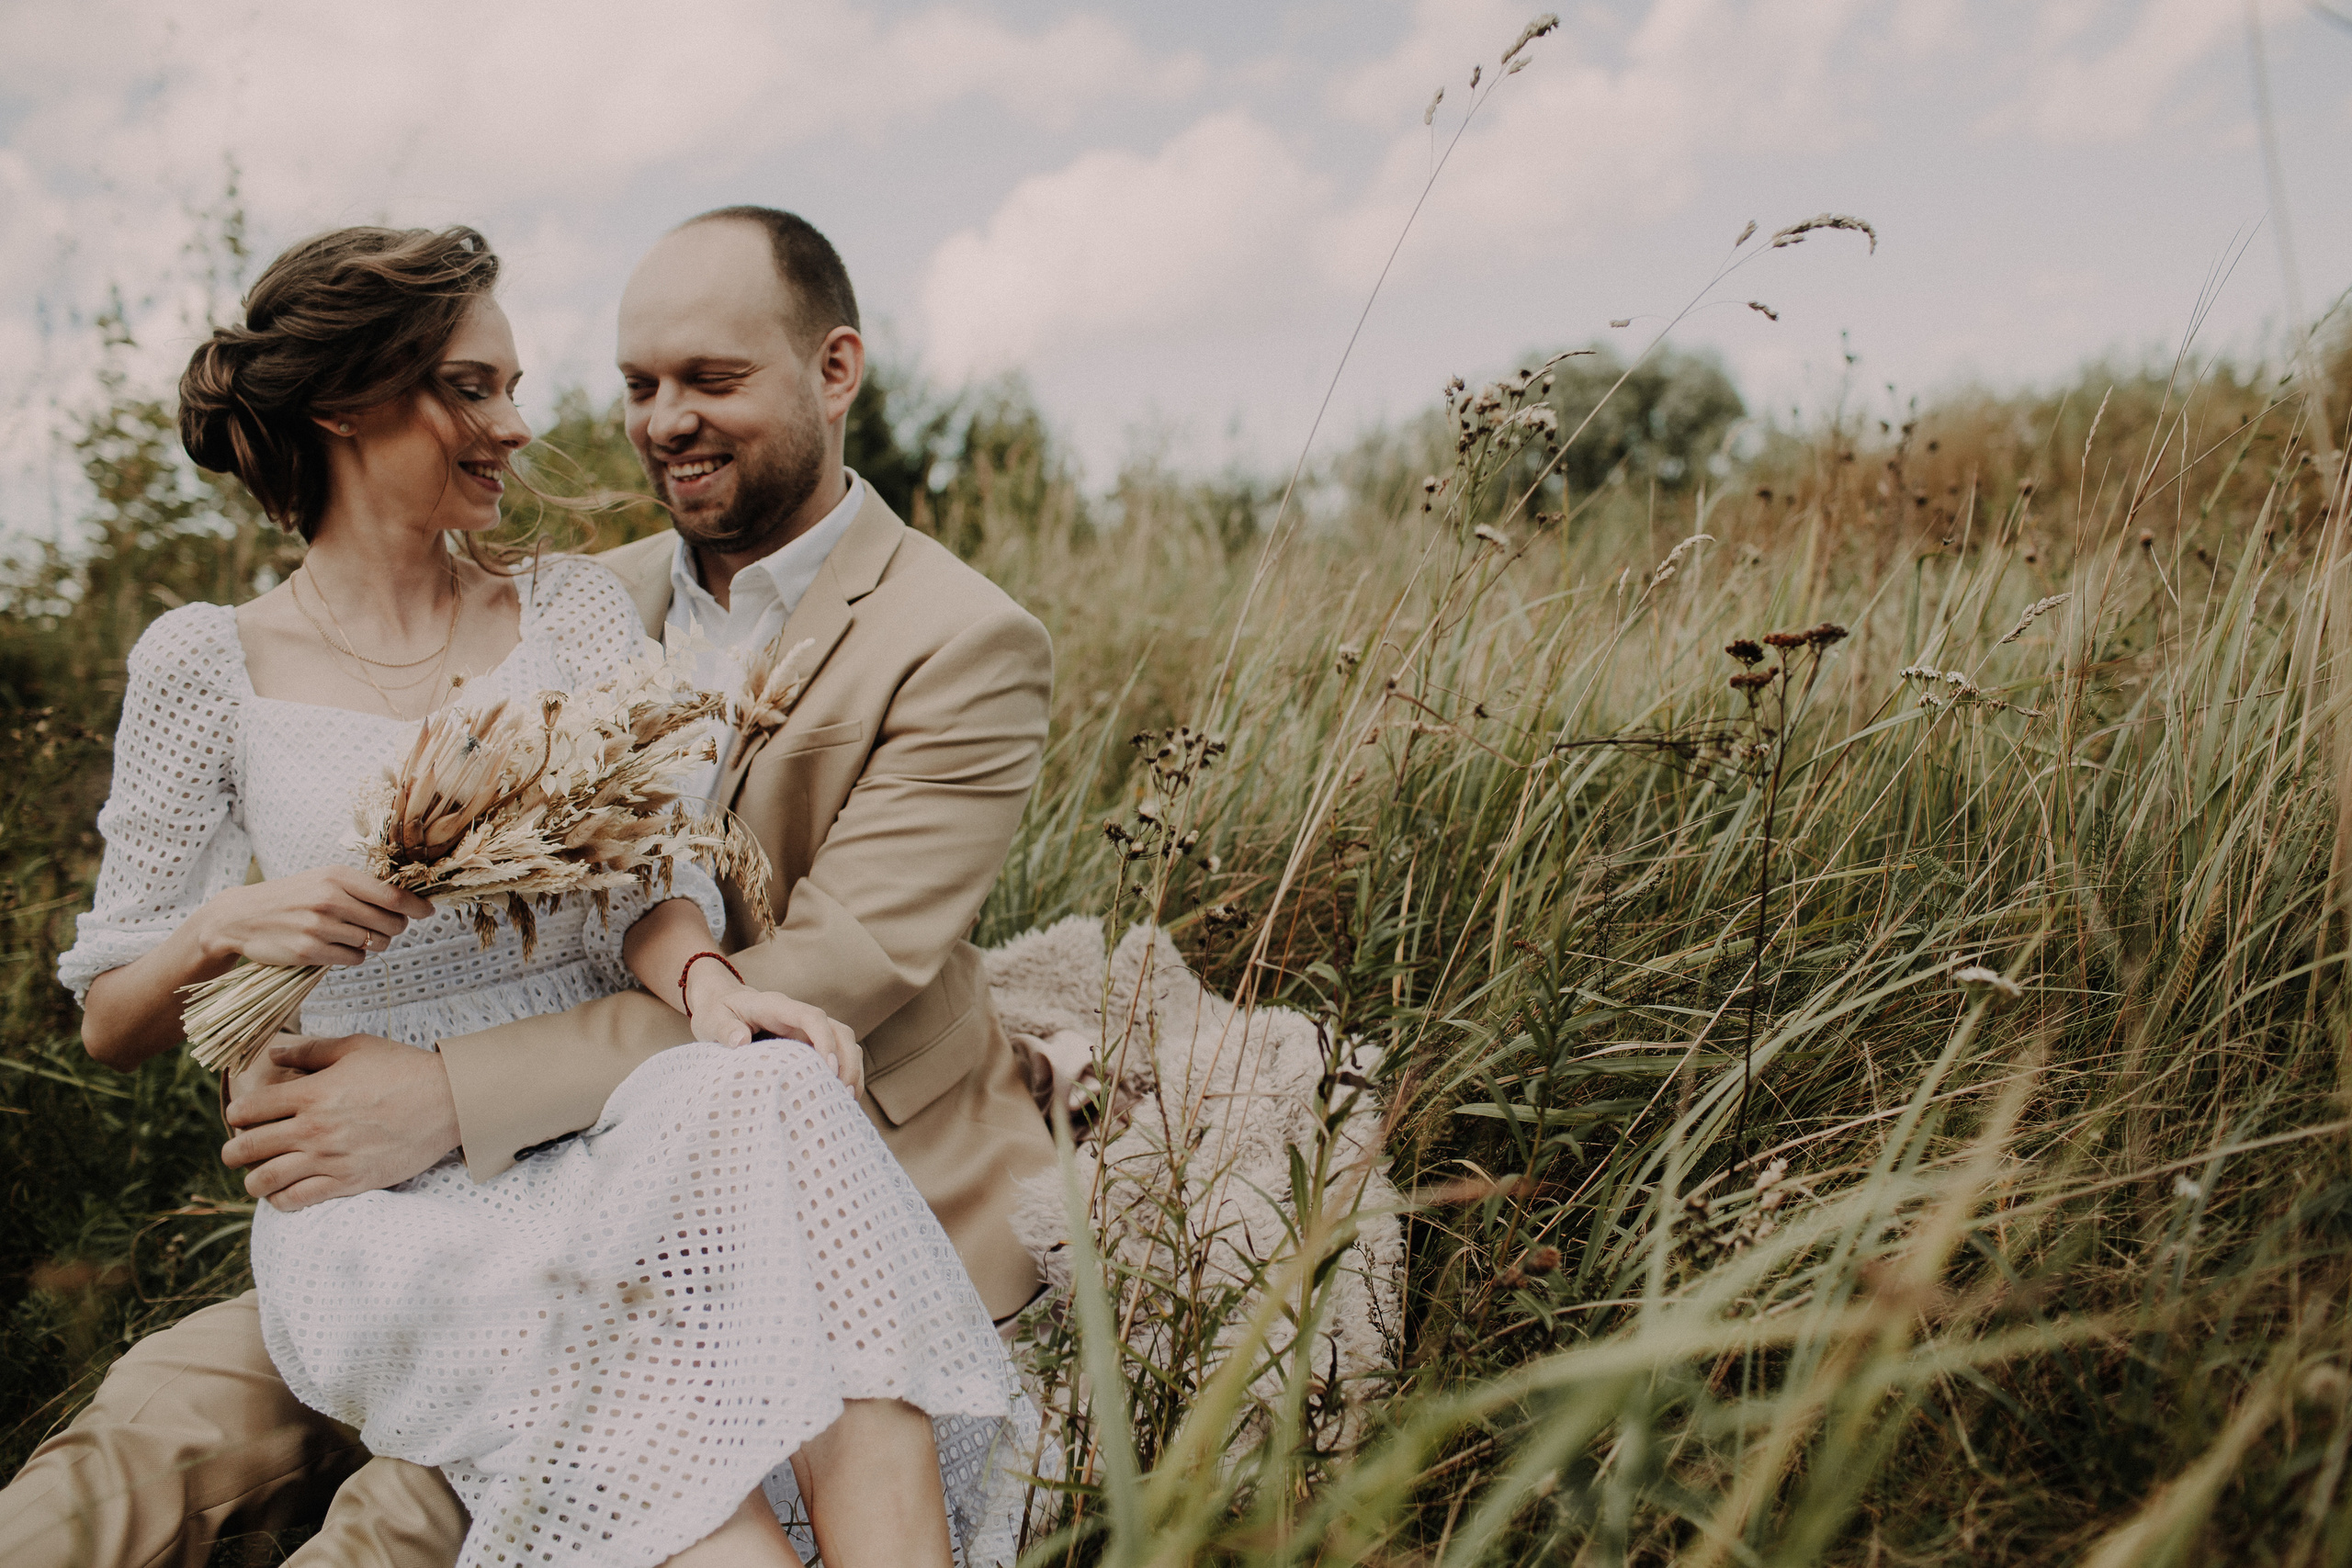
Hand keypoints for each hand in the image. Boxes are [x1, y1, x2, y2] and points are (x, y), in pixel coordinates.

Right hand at [202, 867, 434, 969]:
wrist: (241, 916)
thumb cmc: (293, 896)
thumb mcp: (324, 879)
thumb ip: (362, 888)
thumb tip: (409, 902)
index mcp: (337, 876)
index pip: (392, 895)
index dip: (416, 907)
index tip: (427, 912)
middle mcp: (329, 899)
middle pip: (390, 923)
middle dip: (394, 928)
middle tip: (382, 927)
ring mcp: (319, 926)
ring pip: (374, 943)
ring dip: (372, 943)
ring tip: (352, 935)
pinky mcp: (308, 951)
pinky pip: (355, 959)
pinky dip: (354, 956)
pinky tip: (338, 947)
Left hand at [220, 1034, 460, 1210]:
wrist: (449, 1101)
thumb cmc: (403, 1069)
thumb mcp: (356, 1047)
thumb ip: (311, 1050)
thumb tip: (274, 1052)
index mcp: (311, 1093)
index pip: (247, 1110)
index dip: (237, 1114)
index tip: (241, 1117)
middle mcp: (313, 1129)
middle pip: (247, 1148)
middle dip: (233, 1151)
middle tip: (238, 1151)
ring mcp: (330, 1158)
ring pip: (264, 1180)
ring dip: (253, 1179)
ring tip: (258, 1175)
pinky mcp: (349, 1181)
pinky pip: (297, 1200)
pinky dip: (281, 1200)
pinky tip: (284, 1192)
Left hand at [686, 968, 862, 1095]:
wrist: (721, 1004)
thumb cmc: (717, 1013)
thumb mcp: (711, 1019)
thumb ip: (724, 1029)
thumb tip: (741, 1042)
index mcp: (777, 1007)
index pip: (812, 1017)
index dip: (824, 1040)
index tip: (827, 1068)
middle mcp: (799, 1017)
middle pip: (839, 1030)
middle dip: (848, 1060)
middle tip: (845, 1094)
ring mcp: (806, 1031)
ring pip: (844, 1042)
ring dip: (852, 1069)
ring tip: (848, 1101)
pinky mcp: (808, 1044)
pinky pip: (836, 1054)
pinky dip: (844, 1073)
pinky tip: (840, 1098)